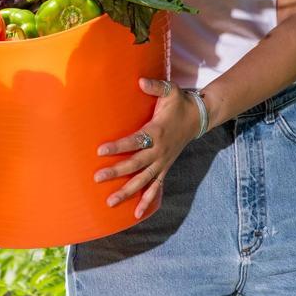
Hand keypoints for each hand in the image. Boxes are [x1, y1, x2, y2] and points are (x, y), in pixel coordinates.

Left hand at [94, 78, 200, 218]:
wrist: (198, 118)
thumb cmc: (179, 103)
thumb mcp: (170, 90)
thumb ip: (155, 86)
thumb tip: (140, 81)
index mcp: (156, 132)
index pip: (134, 141)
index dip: (118, 146)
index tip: (100, 150)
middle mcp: (159, 151)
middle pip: (135, 164)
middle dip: (116, 172)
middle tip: (97, 178)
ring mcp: (162, 162)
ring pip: (143, 180)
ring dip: (127, 192)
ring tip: (110, 202)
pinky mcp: (165, 168)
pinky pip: (156, 187)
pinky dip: (147, 201)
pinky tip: (135, 214)